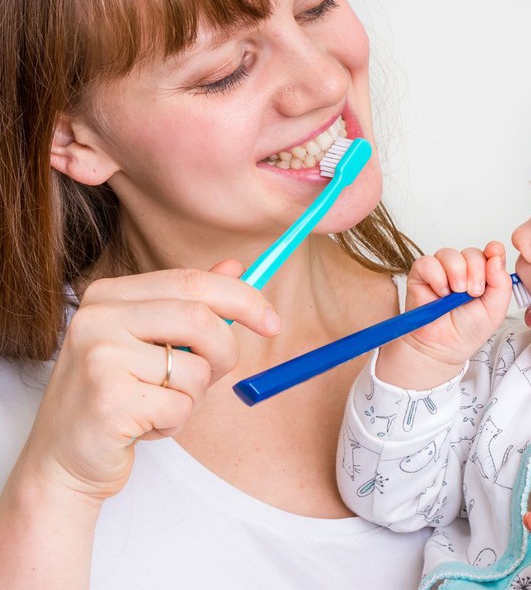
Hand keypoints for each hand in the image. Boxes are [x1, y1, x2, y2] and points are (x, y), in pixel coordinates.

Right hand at [18, 259, 280, 503]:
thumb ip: (190, 303)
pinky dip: (176, 421)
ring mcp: (100, 357)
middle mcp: (99, 317)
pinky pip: (180, 406)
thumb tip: (236, 266)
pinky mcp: (109, 400)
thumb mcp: (150, 340)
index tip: (272, 321)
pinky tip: (144, 425)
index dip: (242, 298)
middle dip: (225, 351)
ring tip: (159, 404)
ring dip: (194, 395)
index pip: (192, 280)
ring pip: (195, 368)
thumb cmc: (117, 394)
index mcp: (110, 294)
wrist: (62, 460)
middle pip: (200, 318)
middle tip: (220, 374)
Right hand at [376, 241, 510, 388]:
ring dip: (456, 273)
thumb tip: (496, 256)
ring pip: (449, 254)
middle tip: (473, 293)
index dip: (493, 250)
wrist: (443, 347)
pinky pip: (428, 262)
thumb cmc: (467, 330)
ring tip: (455, 293)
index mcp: (482, 274)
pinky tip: (441, 293)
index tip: (494, 253)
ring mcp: (441, 269)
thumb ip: (501, 283)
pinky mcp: (421, 273)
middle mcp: (462, 269)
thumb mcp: (495, 309)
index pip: (490, 252)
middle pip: (471, 253)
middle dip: (475, 271)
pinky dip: (437, 277)